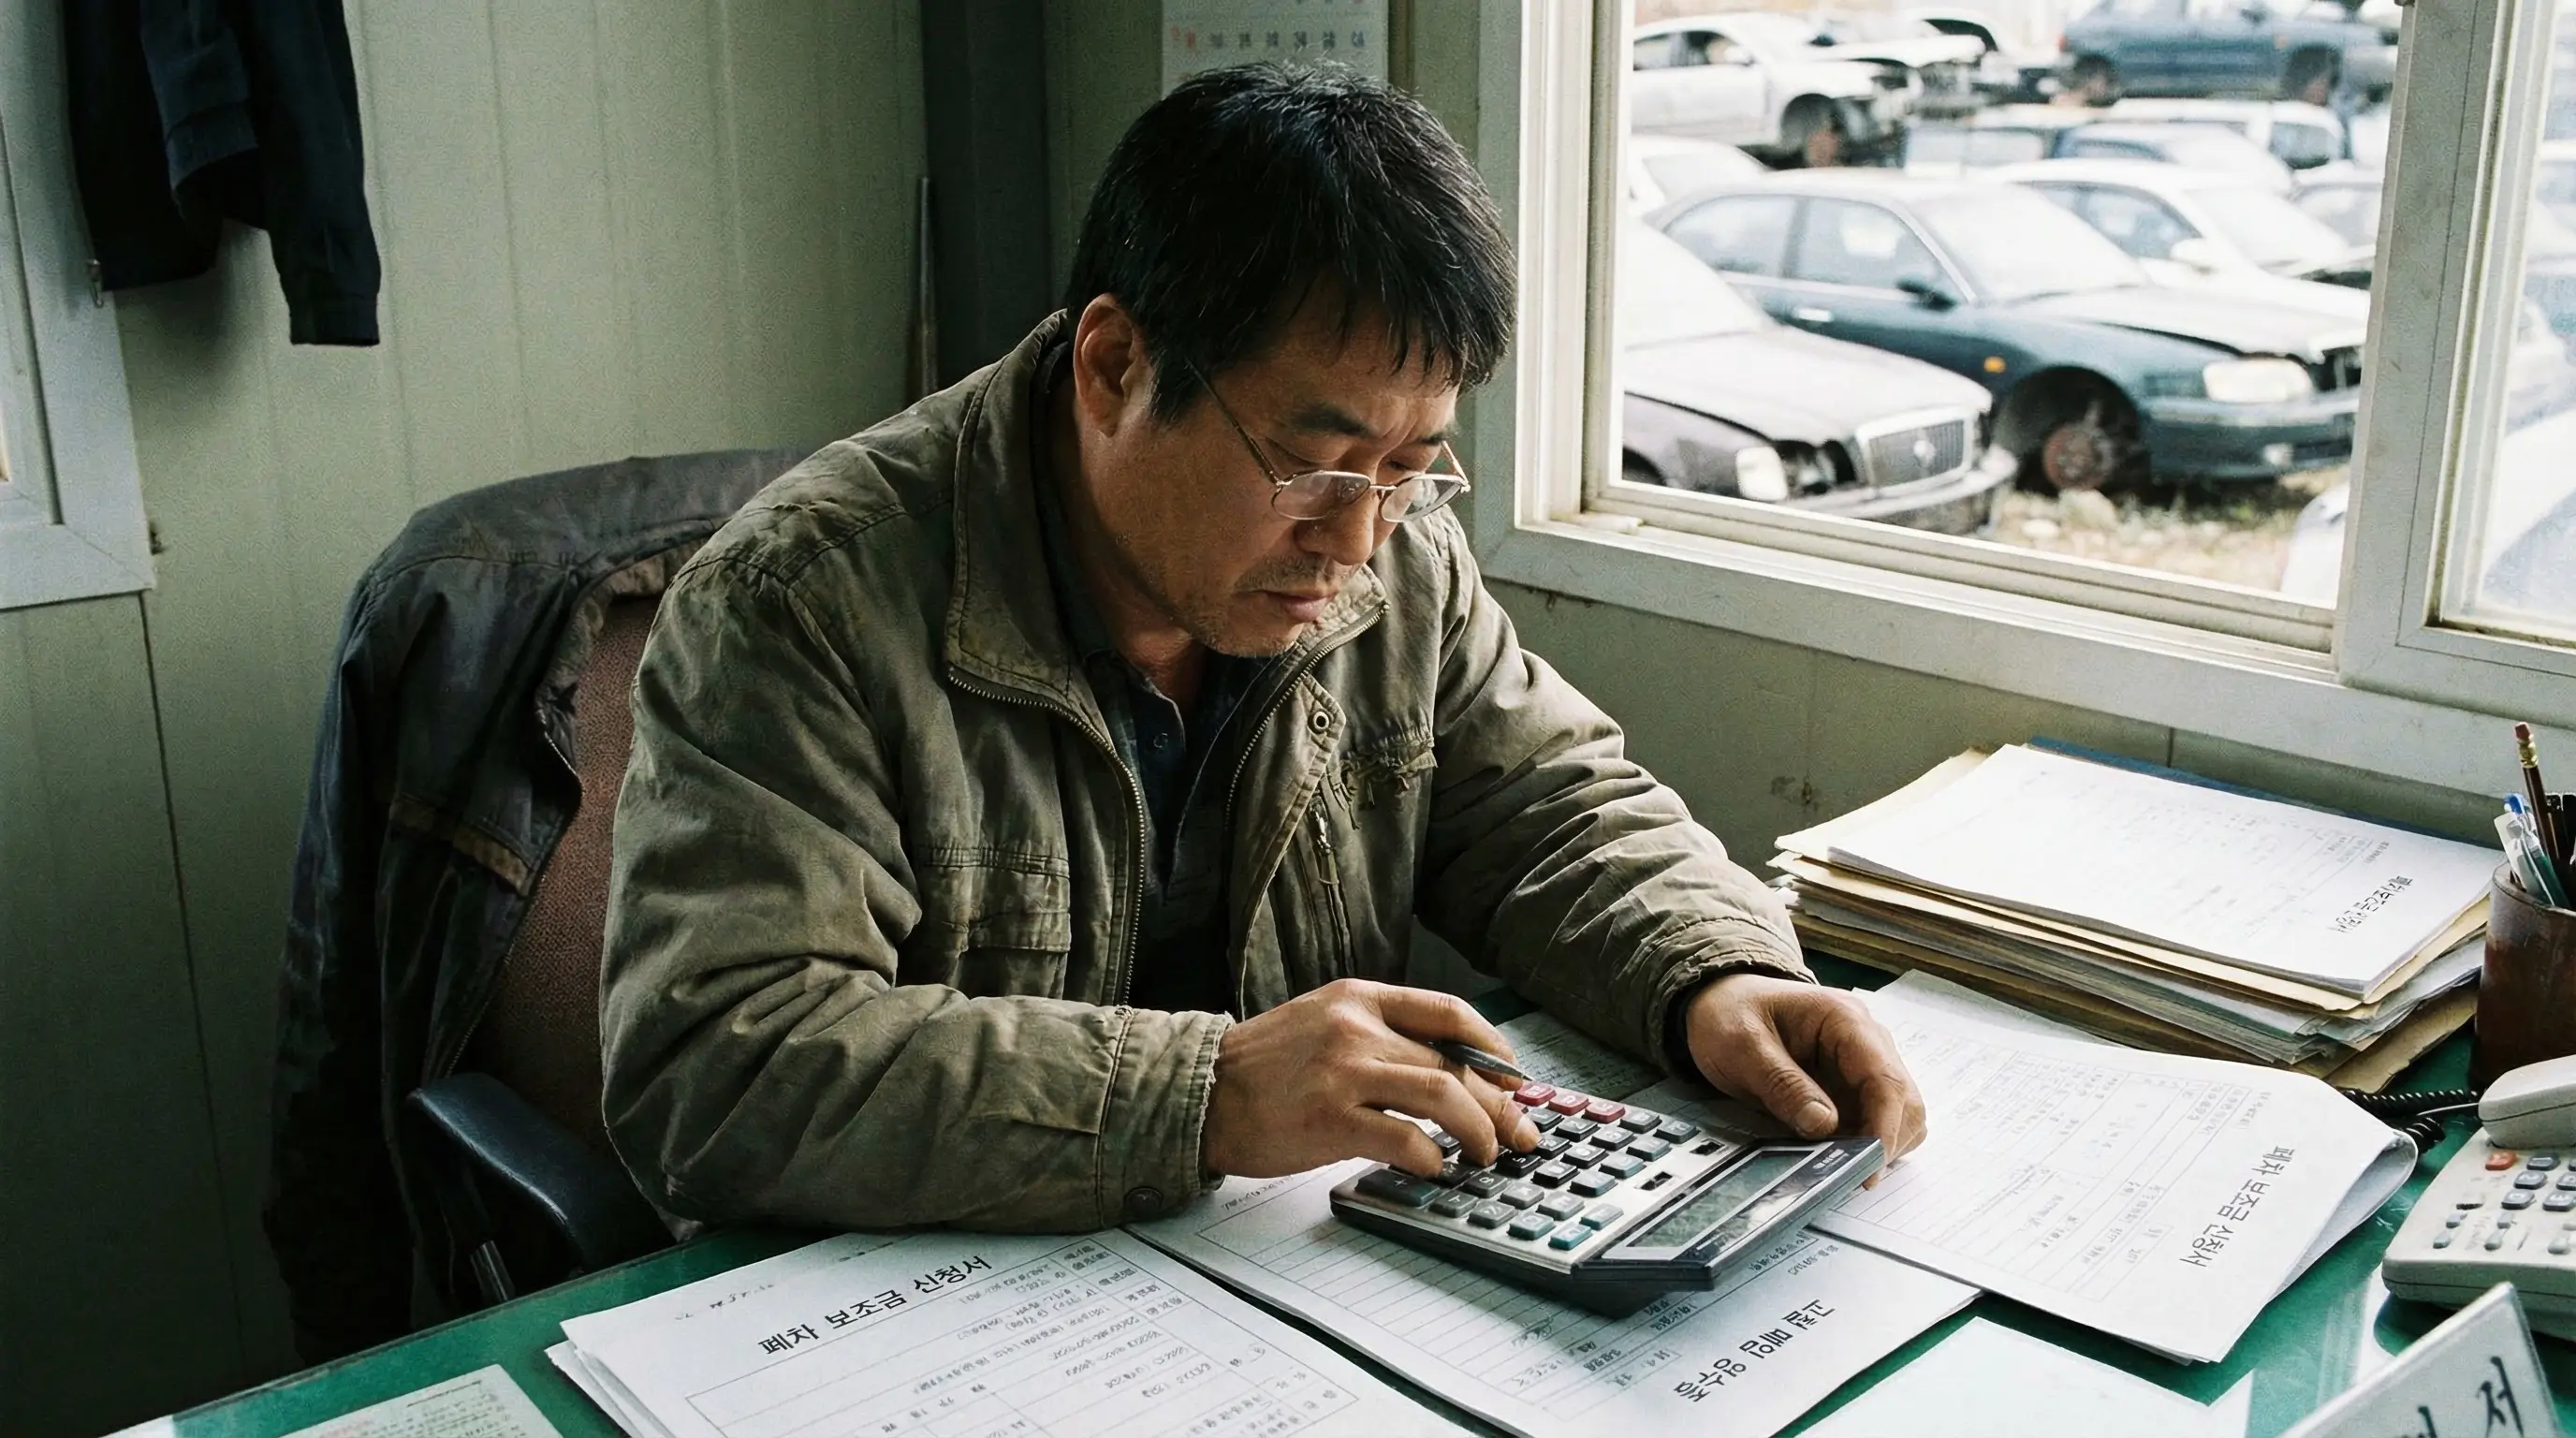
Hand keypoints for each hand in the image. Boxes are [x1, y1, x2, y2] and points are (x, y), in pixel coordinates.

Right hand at [1202, 979, 1540, 1178]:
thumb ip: (1378, 1036)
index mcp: (1359, 997)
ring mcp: (1343, 1072)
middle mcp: (1356, 1027)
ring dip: (1479, 1129)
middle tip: (1519, 1132)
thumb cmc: (1261, 1069)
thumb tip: (1448, 1073)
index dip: (1494, 1048)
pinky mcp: (1330, 1119)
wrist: (1197, 1093)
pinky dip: (1433, 1157)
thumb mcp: (1322, 1024)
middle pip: (1456, 1061)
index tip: (1514, 1078)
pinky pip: (1405, 1138)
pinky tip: (1436, 1168)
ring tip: (1487, 1153)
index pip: (1450, 1012)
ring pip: (1443, 1094)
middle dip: (1500, 1104)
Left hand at [1682, 973, 1926, 1179]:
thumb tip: (1825, 1125)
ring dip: (1877, 1146)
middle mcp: (1867, 1041)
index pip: (1886, 1079)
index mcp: (1846, 1020)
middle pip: (1905, 1102)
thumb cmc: (1729, 1014)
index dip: (1883, 1128)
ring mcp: (1862, 1065)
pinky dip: (1862, 1143)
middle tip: (1848, 1176)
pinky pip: (1874, 1121)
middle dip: (1885, 1143)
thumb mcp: (1742, 1045)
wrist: (1719, 1001)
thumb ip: (1782, 1083)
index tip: (1867, 1167)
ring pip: (1899, 1116)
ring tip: (1836, 1166)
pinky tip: (1832, 1154)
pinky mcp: (1851, 1087)